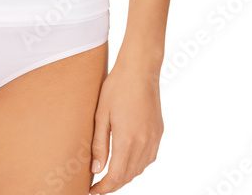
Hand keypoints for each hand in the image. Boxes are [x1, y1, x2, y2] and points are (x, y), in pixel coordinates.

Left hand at [89, 57, 163, 192]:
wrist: (140, 70)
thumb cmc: (117, 87)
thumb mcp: (101, 114)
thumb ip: (99, 144)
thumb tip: (96, 170)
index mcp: (127, 139)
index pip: (116, 176)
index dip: (104, 188)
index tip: (92, 191)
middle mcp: (144, 143)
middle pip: (128, 176)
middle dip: (113, 184)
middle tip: (98, 185)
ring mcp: (154, 138)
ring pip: (140, 169)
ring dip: (125, 176)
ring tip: (110, 174)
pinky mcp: (158, 132)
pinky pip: (149, 158)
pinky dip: (137, 165)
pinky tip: (127, 161)